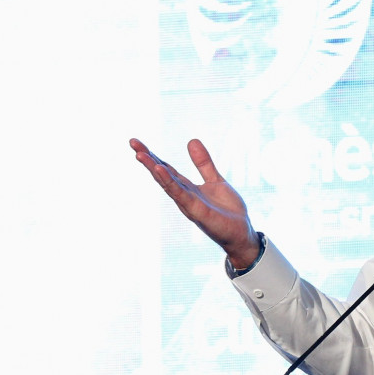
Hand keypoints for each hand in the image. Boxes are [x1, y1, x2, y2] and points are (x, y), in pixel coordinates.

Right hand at [129, 137, 260, 268]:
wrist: (241, 234)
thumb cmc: (227, 211)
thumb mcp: (215, 180)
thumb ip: (203, 163)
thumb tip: (192, 140)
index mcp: (187, 188)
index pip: (166, 169)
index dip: (153, 156)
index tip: (136, 142)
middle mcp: (184, 196)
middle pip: (162, 174)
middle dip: (148, 159)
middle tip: (132, 142)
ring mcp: (188, 204)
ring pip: (168, 184)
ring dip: (154, 169)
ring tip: (141, 155)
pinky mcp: (197, 211)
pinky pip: (181, 195)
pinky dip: (170, 183)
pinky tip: (160, 170)